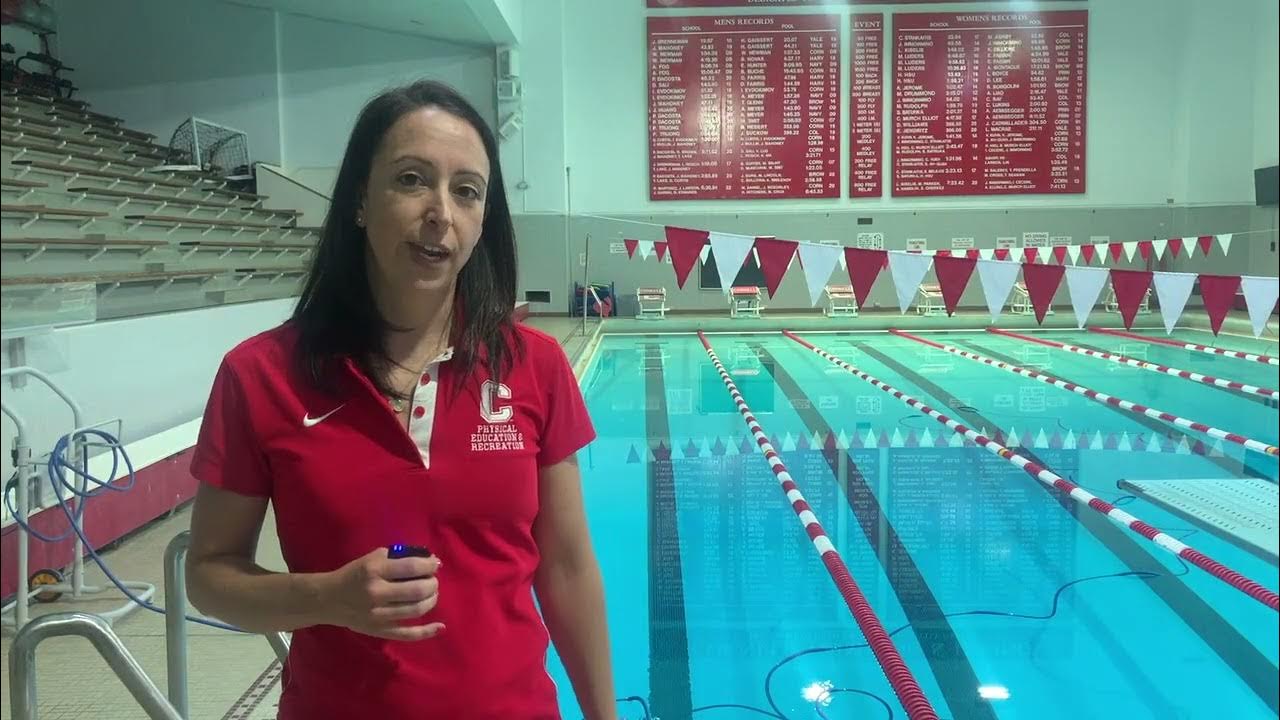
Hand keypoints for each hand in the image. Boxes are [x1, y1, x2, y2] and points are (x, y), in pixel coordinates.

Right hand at [322, 547, 443, 640]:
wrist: (328, 599)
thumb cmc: (353, 574)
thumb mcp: (372, 558)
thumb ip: (398, 557)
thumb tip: (428, 562)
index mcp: (374, 571)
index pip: (411, 567)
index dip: (429, 565)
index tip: (434, 564)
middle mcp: (377, 593)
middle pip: (417, 590)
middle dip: (432, 583)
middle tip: (433, 580)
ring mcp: (379, 615)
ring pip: (416, 610)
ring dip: (431, 600)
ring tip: (432, 593)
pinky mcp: (380, 631)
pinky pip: (407, 635)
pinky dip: (426, 632)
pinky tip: (440, 626)